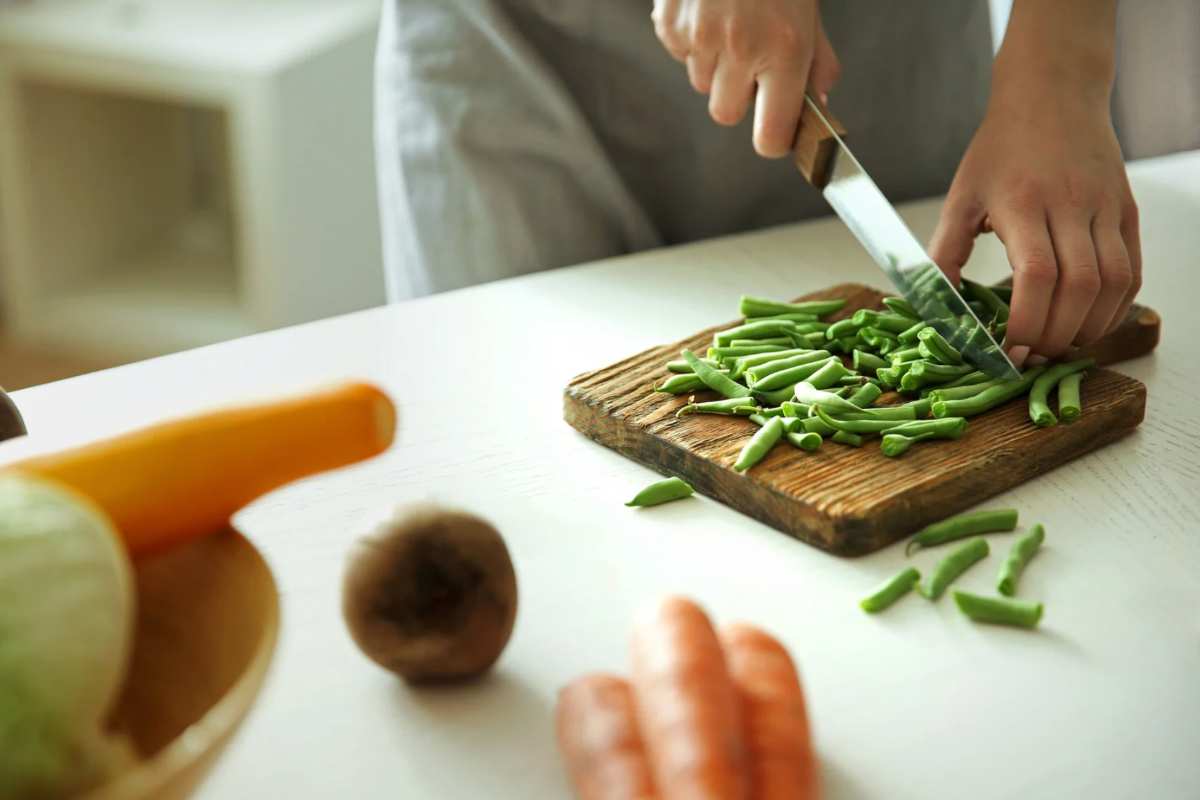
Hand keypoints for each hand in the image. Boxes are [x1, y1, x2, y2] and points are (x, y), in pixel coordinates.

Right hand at [652, 0, 840, 157]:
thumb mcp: (810, 11)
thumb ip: (816, 63)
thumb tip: (815, 106)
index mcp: (785, 48)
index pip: (770, 135)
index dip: (773, 140)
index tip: (776, 134)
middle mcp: (741, 47)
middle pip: (726, 114)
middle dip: (738, 96)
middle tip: (752, 63)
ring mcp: (701, 36)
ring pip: (701, 83)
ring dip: (714, 65)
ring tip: (731, 22)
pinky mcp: (671, 24)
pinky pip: (680, 55)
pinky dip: (691, 40)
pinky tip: (708, 10)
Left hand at [929, 1, 1139, 364]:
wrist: (1052, 94)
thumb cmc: (1000, 148)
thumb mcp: (961, 196)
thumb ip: (944, 253)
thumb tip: (934, 304)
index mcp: (1022, 202)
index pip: (1036, 275)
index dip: (1027, 321)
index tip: (1010, 349)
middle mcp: (1071, 205)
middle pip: (1079, 286)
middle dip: (1057, 334)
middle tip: (1032, 356)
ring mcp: (1105, 207)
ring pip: (1114, 283)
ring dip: (1090, 327)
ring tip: (1060, 346)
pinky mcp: (1127, 210)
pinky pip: (1132, 269)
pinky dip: (1115, 306)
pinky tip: (1089, 322)